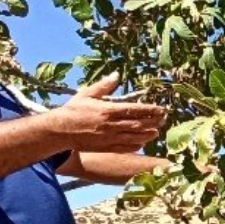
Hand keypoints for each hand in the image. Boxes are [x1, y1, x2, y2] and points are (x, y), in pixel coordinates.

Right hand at [45, 74, 165, 152]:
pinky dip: (135, 145)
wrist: (60, 131)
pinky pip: (125, 148)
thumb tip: (117, 75)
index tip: (161, 109)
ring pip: (134, 138)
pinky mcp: (106, 148)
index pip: (134, 110)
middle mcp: (111, 125)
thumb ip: (104, 86)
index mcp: (108, 110)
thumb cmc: (73, 111)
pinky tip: (142, 142)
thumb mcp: (87, 94)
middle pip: (138, 124)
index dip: (150, 110)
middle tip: (164, 119)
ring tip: (157, 131)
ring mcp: (109, 138)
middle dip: (153, 122)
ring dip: (147, 134)